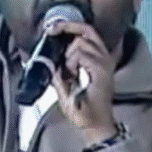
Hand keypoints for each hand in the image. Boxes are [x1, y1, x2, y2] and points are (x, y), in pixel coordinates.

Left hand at [47, 21, 117, 143]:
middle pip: (86, 30)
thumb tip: (46, 58)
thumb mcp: (64, 85)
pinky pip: (81, 55)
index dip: (70, 25)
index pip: (87, 32)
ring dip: (68, 55)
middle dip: (66, 29)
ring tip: (69, 73)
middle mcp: (104, 58)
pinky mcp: (102, 70)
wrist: (93, 125)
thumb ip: (57, 71)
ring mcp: (105, 63)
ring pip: (80, 43)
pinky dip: (71, 63)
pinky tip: (72, 75)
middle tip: (51, 32)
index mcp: (97, 60)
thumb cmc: (82, 108)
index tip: (52, 28)